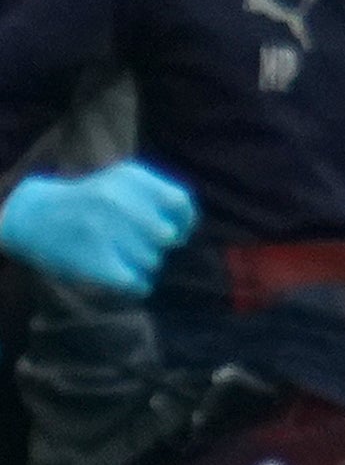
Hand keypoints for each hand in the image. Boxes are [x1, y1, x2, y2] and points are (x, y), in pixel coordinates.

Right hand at [0, 161, 192, 295]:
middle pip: (167, 236)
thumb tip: (187, 230)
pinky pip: (135, 282)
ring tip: (129, 261)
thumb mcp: (121, 183)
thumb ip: (156, 198)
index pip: (179, 203)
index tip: (176, 233)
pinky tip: (132, 282)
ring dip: (146, 266)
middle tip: (145, 248)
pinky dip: (139, 286)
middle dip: (161, 247)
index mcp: (130, 177)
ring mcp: (104, 229)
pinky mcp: (93, 259)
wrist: (36, 216)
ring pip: (152, 261)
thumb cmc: (89, 201)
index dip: (184, 222)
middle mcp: (118, 199)